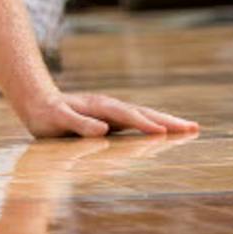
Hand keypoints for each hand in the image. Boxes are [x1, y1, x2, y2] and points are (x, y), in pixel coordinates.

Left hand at [13, 87, 199, 138]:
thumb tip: (103, 130)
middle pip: (144, 113)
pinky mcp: (113, 119)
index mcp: (100, 106)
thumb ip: (79, 124)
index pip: (127, 116)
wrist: (38, 101)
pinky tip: (168, 133)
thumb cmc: (46, 114)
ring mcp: (114, 113)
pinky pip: (139, 122)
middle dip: (168, 121)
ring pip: (145, 116)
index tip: (162, 132)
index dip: (144, 124)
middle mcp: (111, 107)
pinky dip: (156, 126)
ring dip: (167, 122)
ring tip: (191, 129)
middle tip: (194, 128)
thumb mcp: (57, 119)